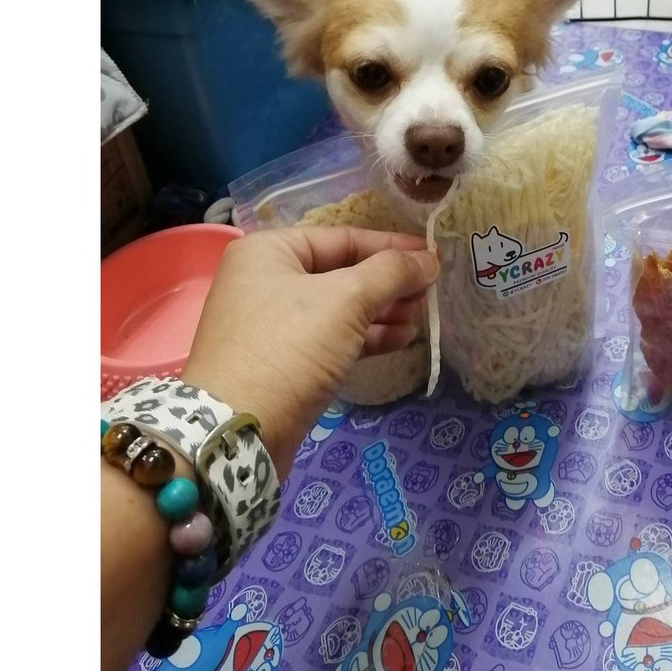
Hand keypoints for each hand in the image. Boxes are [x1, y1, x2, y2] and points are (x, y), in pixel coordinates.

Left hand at [181, 226, 438, 474]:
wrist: (239, 433)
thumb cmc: (289, 348)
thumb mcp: (346, 300)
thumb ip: (391, 273)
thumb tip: (430, 260)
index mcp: (269, 250)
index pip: (343, 237)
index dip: (391, 246)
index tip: (432, 257)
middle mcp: (266, 280)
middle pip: (342, 271)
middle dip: (388, 283)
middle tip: (429, 293)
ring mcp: (272, 323)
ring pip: (340, 307)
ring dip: (382, 311)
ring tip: (418, 319)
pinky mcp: (283, 361)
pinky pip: (332, 337)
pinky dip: (365, 336)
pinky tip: (400, 340)